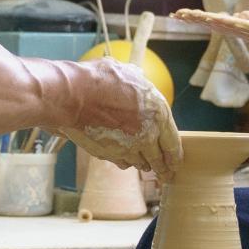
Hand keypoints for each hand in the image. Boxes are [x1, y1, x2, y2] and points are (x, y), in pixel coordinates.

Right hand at [60, 61, 181, 180]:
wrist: (72, 96)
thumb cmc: (99, 80)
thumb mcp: (128, 73)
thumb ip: (138, 82)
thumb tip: (138, 77)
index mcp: (158, 114)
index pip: (173, 143)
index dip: (175, 156)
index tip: (176, 163)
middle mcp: (147, 135)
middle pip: (159, 159)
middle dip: (163, 168)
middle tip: (165, 175)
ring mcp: (127, 148)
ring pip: (140, 163)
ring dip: (142, 164)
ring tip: (144, 165)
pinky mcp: (109, 155)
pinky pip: (121, 163)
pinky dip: (124, 161)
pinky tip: (123, 158)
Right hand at [171, 8, 248, 70]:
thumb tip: (239, 15)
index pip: (224, 25)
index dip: (204, 20)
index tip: (184, 16)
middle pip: (219, 27)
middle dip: (198, 21)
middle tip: (176, 15)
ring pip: (228, 27)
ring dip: (208, 21)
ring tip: (188, 15)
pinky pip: (248, 28)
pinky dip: (232, 24)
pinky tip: (219, 19)